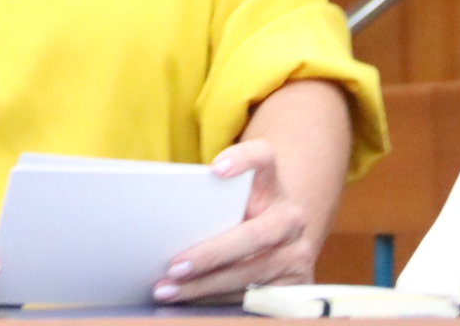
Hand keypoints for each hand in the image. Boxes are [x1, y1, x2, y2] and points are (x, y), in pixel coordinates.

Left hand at [152, 140, 317, 302]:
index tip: (215, 169)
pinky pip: (255, 297)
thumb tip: (161, 220)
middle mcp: (290, 218)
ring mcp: (297, 253)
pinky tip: (191, 300)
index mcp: (272, 186)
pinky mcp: (296, 284)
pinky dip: (218, 300)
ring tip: (170, 289)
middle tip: (175, 266)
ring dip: (207, 285)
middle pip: (255, 234)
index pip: (264, 159)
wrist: (282, 240)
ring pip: (253, 273)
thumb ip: (209, 201)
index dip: (243, 160)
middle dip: (212, 254)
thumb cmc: (241, 214)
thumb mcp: (233, 202)